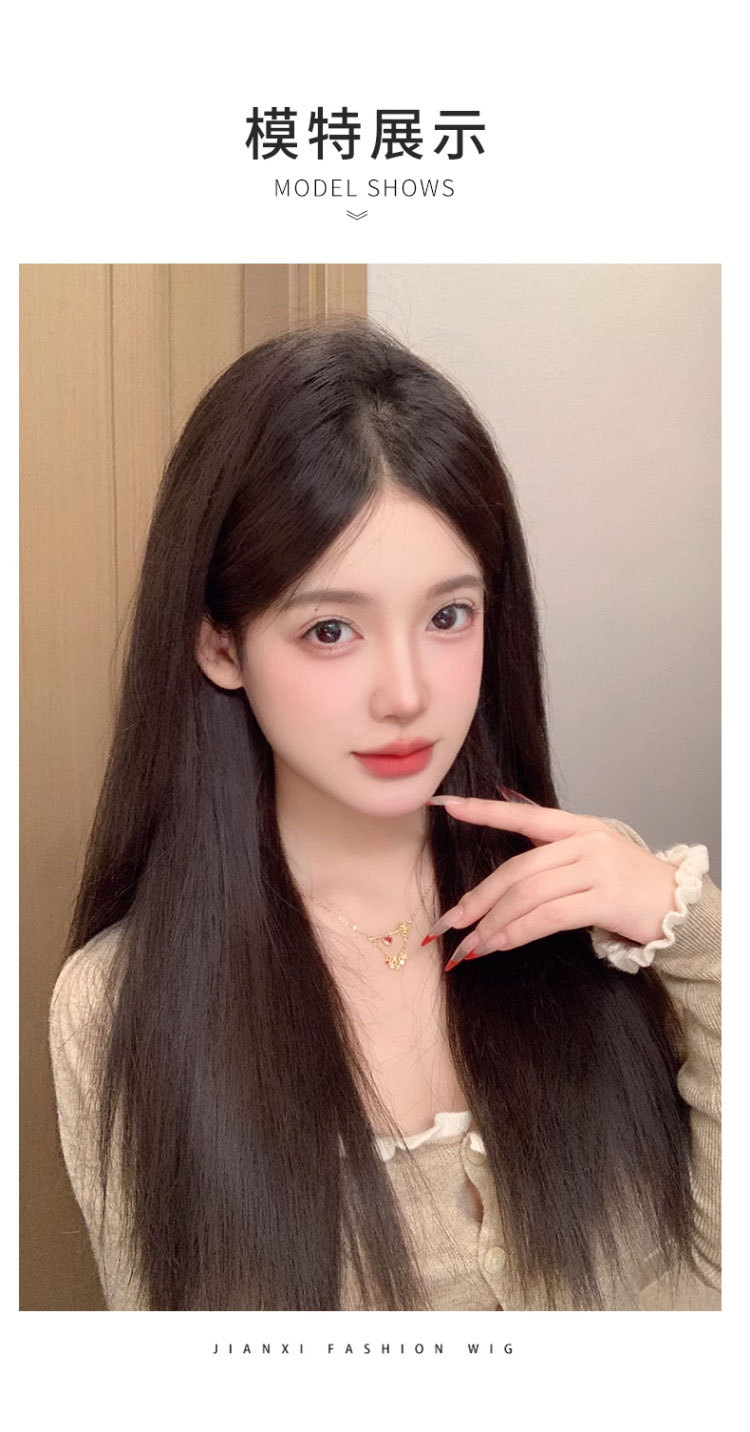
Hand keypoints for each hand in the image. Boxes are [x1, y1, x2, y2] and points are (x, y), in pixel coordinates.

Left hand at [424, 796, 677, 968]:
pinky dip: (518, 932)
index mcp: (578, 827)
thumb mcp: (593, 857)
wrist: (680, 906)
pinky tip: (499, 944)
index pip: (524, 815)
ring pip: (528, 895)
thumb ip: (553, 856)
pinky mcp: (603, 900)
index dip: (484, 811)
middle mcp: (585, 843)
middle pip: (518, 869)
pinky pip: (548, 917)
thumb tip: (504, 877)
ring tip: (470, 945)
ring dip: (493, 923)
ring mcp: (595, 870)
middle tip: (450, 921)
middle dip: (479, 897)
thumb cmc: (630, 885)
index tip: (447, 806)